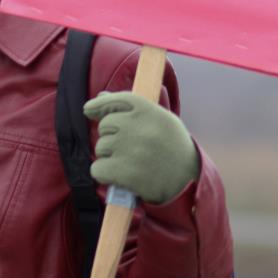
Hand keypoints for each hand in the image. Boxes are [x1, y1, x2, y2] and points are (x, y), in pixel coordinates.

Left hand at [83, 91, 199, 203]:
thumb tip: (100, 97)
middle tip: (126, 148)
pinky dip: (104, 174)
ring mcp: (131, 149)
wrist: (188, 181)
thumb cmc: (172, 147)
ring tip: (127, 163)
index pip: (116, 100)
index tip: (89, 110)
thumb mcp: (160, 120)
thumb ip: (132, 108)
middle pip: (105, 125)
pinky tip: (119, 176)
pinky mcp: (125, 172)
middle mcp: (139, 126)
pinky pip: (97, 169)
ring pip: (100, 148)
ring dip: (108, 156)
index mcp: (149, 110)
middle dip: (110, 136)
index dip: (100, 105)